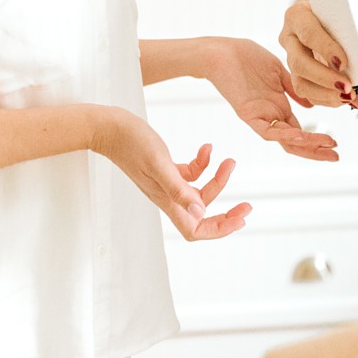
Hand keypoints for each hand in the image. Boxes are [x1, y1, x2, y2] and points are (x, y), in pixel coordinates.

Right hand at [91, 106, 251, 240]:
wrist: (109, 128)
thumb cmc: (130, 143)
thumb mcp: (159, 163)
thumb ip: (178, 188)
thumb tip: (200, 212)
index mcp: (167, 201)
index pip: (195, 230)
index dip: (219, 230)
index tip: (239, 219)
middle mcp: (168, 196)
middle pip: (202, 216)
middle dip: (226, 213)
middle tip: (248, 205)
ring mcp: (166, 183)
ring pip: (199, 192)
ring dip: (217, 179)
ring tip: (228, 160)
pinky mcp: (165, 168)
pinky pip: (190, 173)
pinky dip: (202, 163)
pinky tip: (207, 147)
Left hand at [204, 37, 338, 161]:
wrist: (221, 52)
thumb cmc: (246, 57)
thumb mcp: (278, 72)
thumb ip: (294, 89)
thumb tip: (310, 105)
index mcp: (279, 106)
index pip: (300, 131)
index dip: (317, 139)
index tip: (336, 144)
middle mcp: (271, 115)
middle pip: (295, 142)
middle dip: (316, 150)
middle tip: (336, 157)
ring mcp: (260, 116)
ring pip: (285, 140)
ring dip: (306, 145)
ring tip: (327, 146)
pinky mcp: (248, 114)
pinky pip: (267, 130)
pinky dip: (284, 135)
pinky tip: (300, 135)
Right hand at [277, 0, 353, 107]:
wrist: (338, 21)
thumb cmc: (343, 15)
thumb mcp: (345, 13)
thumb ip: (349, 27)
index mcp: (297, 15)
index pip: (308, 33)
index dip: (325, 49)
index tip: (343, 63)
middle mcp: (289, 37)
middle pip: (299, 62)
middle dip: (324, 77)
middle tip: (347, 86)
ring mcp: (290, 58)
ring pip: (300, 82)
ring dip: (324, 93)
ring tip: (347, 96)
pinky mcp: (297, 75)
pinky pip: (307, 92)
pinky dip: (325, 99)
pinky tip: (341, 99)